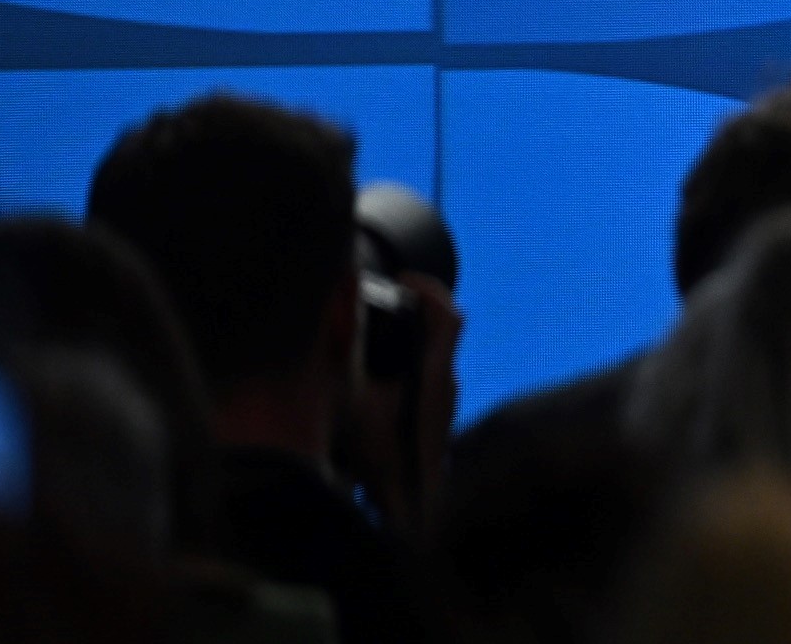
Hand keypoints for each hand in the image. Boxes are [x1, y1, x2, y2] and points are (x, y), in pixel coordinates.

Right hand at [342, 267, 457, 532]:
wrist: (409, 509)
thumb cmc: (383, 460)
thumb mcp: (352, 406)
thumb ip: (344, 358)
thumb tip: (341, 315)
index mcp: (433, 375)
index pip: (449, 317)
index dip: (430, 290)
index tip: (403, 281)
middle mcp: (447, 382)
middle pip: (444, 328)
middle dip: (418, 306)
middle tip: (388, 296)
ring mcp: (446, 399)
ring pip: (437, 352)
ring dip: (414, 333)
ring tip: (381, 325)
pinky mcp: (437, 414)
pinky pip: (429, 372)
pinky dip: (410, 358)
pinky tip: (381, 367)